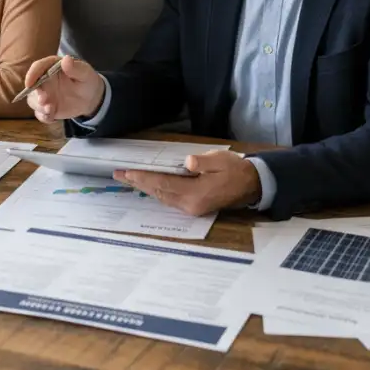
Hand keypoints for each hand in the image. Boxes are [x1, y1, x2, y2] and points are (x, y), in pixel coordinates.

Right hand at [24, 55, 104, 122]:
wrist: (90, 98)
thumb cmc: (87, 81)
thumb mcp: (85, 73)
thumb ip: (76, 68)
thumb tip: (66, 59)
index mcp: (52, 66)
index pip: (38, 67)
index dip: (32, 74)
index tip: (29, 83)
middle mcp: (44, 80)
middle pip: (33, 86)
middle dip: (35, 94)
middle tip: (43, 100)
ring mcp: (44, 94)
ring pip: (33, 101)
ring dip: (39, 107)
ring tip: (51, 110)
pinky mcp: (46, 107)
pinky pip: (40, 113)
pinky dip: (44, 117)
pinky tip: (52, 118)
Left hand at [113, 151, 261, 215]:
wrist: (251, 185)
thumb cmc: (235, 169)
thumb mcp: (220, 160)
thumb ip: (202, 162)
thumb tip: (187, 163)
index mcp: (196, 193)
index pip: (164, 184)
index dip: (145, 177)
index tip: (128, 172)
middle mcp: (190, 204)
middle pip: (158, 192)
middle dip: (137, 183)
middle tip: (118, 174)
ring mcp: (192, 208)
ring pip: (162, 197)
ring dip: (144, 187)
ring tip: (127, 179)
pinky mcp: (194, 207)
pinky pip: (169, 199)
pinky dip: (155, 191)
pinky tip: (147, 186)